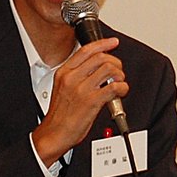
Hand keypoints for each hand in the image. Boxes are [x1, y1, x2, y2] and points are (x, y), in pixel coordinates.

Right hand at [32, 37, 128, 167]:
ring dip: (119, 75)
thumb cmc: (59, 114)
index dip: (102, 44)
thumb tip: (95, 69)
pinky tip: (120, 92)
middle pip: (100, 57)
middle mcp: (72, 78)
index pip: (86, 50)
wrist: (54, 133)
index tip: (112, 42)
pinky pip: (113, 87)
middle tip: (118, 71)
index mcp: (64, 72)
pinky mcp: (91, 101)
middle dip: (115, 62)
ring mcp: (82, 89)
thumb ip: (76, 76)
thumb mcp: (61, 88)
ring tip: (119, 82)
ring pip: (109, 69)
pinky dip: (122, 87)